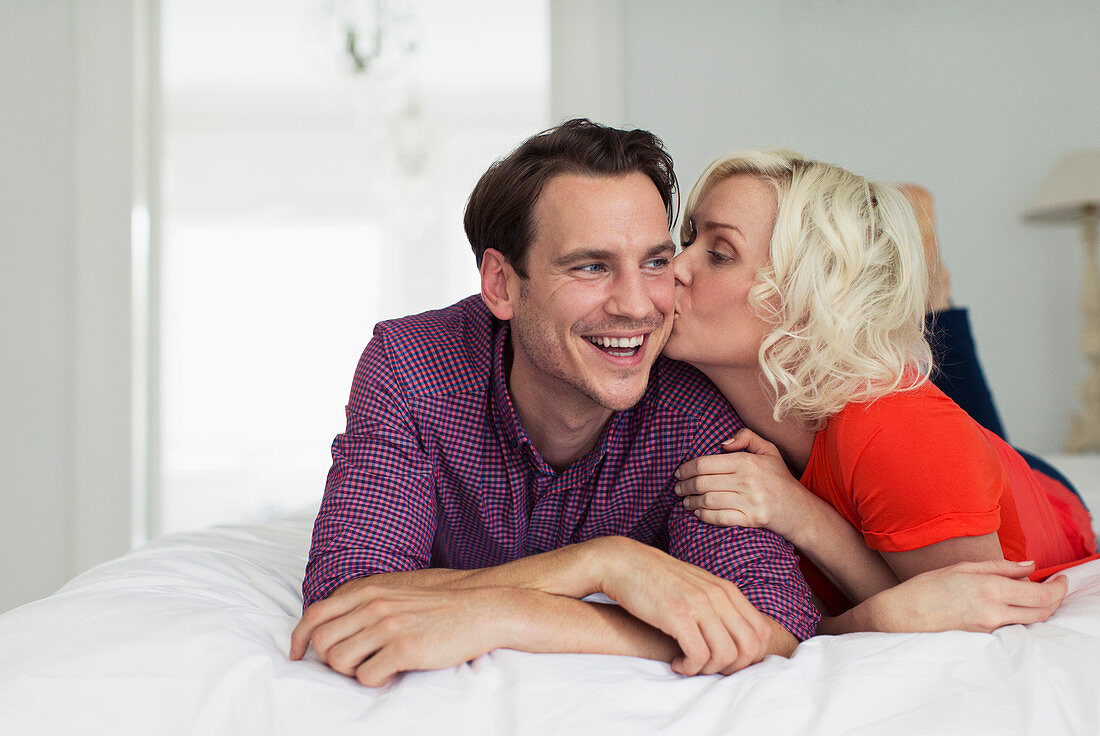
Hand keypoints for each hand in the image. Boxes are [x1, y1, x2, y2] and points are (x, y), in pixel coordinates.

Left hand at [290, 583, 510, 686]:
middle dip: (328, 661)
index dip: (299, 638)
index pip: (315, 614)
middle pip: (323, 642)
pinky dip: (374, 680)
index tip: (297, 655)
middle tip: (350, 665)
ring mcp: (388, 626)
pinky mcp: (404, 648)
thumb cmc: (440, 605)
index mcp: (369, 590)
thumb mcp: (398, 592)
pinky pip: (367, 676)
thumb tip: (338, 623)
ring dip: (350, 672)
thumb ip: (367, 602)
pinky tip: (392, 672)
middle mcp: (374, 605)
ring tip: (373, 668)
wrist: (482, 609)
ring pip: (339, 662)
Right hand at [594, 537, 775, 675]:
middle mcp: (718, 595)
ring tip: (690, 665)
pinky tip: (677, 663)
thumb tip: (737, 635)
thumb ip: (719, 605)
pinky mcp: (677, 615)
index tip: (724, 660)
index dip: (748, 656)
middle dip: (732, 667)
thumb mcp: (697, 586)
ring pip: (726, 655)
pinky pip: (699, 656)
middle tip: (708, 667)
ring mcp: (699, 604)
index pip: (761, 633)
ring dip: (708, 669)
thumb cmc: (658, 579)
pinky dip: (690, 668)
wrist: (624, 563)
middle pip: (749, 648)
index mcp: (726, 590)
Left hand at [674, 429, 815, 541]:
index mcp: (747, 462)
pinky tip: (698, 513)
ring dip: (691, 502)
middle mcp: (747, 481)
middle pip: (702, 483)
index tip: (679, 473)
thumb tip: (722, 443)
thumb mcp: (768, 450)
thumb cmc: (779, 478)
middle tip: (677, 489)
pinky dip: (704, 516)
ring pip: (707, 501)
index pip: (705, 463)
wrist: (798, 509)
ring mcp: (749, 501)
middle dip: (684, 486)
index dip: (686, 468)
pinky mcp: (751, 520)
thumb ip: (746, 437)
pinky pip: (719, 518)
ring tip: (685, 501)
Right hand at [861, 559, 1067, 632]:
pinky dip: (1020, 615)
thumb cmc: (926, 588)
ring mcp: (989, 629)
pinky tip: (1011, 605)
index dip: (1059, 588)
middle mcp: (993, 612)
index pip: (1040, 595)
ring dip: (1039, 608)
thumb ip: (1000, 567)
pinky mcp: (984, 639)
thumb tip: (1029, 567)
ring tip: (1032, 593)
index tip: (1062, 579)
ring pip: (1030, 621)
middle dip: (1056, 599)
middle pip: (1042, 612)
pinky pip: (1012, 627)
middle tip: (1055, 587)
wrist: (901, 617)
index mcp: (989, 590)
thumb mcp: (962, 568)